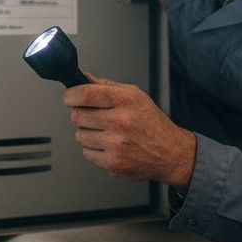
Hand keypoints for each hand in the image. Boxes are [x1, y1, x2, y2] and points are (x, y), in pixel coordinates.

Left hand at [65, 76, 196, 191]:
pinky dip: (94, 150)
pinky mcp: (113, 163)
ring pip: (80, 135)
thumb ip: (107, 86)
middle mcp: (122, 121)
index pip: (85, 94)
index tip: (70, 97)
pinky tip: (109, 146)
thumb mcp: (136, 96)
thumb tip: (83, 78)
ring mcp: (116, 144)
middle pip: (78, 115)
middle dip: (81, 115)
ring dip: (88, 133)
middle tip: (93, 116)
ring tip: (106, 133)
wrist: (170, 153)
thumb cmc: (152, 124)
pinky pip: (86, 153)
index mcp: (127, 100)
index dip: (71, 95)